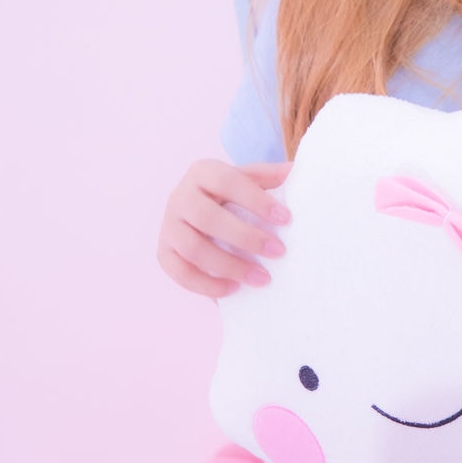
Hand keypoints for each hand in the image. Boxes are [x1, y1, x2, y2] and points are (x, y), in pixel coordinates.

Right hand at [158, 158, 291, 298]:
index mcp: (202, 172)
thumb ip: (269, 176)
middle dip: (246, 237)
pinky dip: (206, 285)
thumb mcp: (247, 179)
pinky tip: (234, 290)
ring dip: (229, 266)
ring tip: (262, 278)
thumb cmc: (229, 194)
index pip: (228, 181)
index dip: (256, 200)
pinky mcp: (163, 252)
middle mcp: (180, 196)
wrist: (196, 208)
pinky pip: (180, 272)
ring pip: (193, 248)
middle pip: (207, 217)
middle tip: (278, 252)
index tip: (285, 219)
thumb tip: (297, 172)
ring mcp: (168, 226)